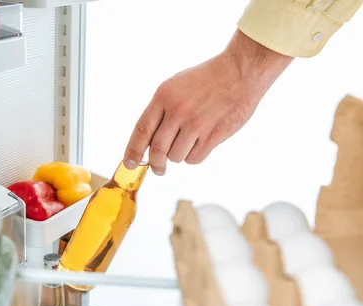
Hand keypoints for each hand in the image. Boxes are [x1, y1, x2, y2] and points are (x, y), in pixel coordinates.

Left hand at [124, 30, 292, 174]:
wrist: (240, 72)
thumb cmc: (206, 80)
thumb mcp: (175, 86)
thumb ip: (160, 111)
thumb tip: (147, 142)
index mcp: (164, 96)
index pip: (142, 130)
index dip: (133, 150)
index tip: (129, 163)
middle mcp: (177, 111)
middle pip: (157, 149)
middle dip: (155, 164)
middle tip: (158, 169)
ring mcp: (196, 123)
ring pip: (176, 156)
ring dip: (178, 156)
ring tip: (187, 143)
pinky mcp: (214, 134)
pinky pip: (194, 158)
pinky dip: (194, 156)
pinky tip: (200, 144)